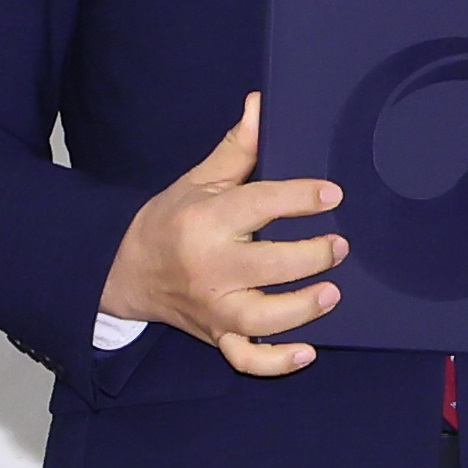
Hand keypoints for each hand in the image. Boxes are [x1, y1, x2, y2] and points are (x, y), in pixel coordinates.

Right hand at [98, 96, 349, 378]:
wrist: (127, 271)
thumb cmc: (170, 220)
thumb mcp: (198, 180)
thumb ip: (236, 148)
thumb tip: (261, 104)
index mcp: (205, 222)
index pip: (258, 206)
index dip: (299, 198)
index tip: (332, 194)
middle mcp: (209, 267)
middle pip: (266, 266)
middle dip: (309, 256)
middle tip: (340, 245)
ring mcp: (213, 308)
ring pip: (260, 319)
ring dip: (300, 309)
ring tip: (331, 293)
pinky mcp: (216, 336)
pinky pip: (246, 359)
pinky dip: (276, 363)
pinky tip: (308, 352)